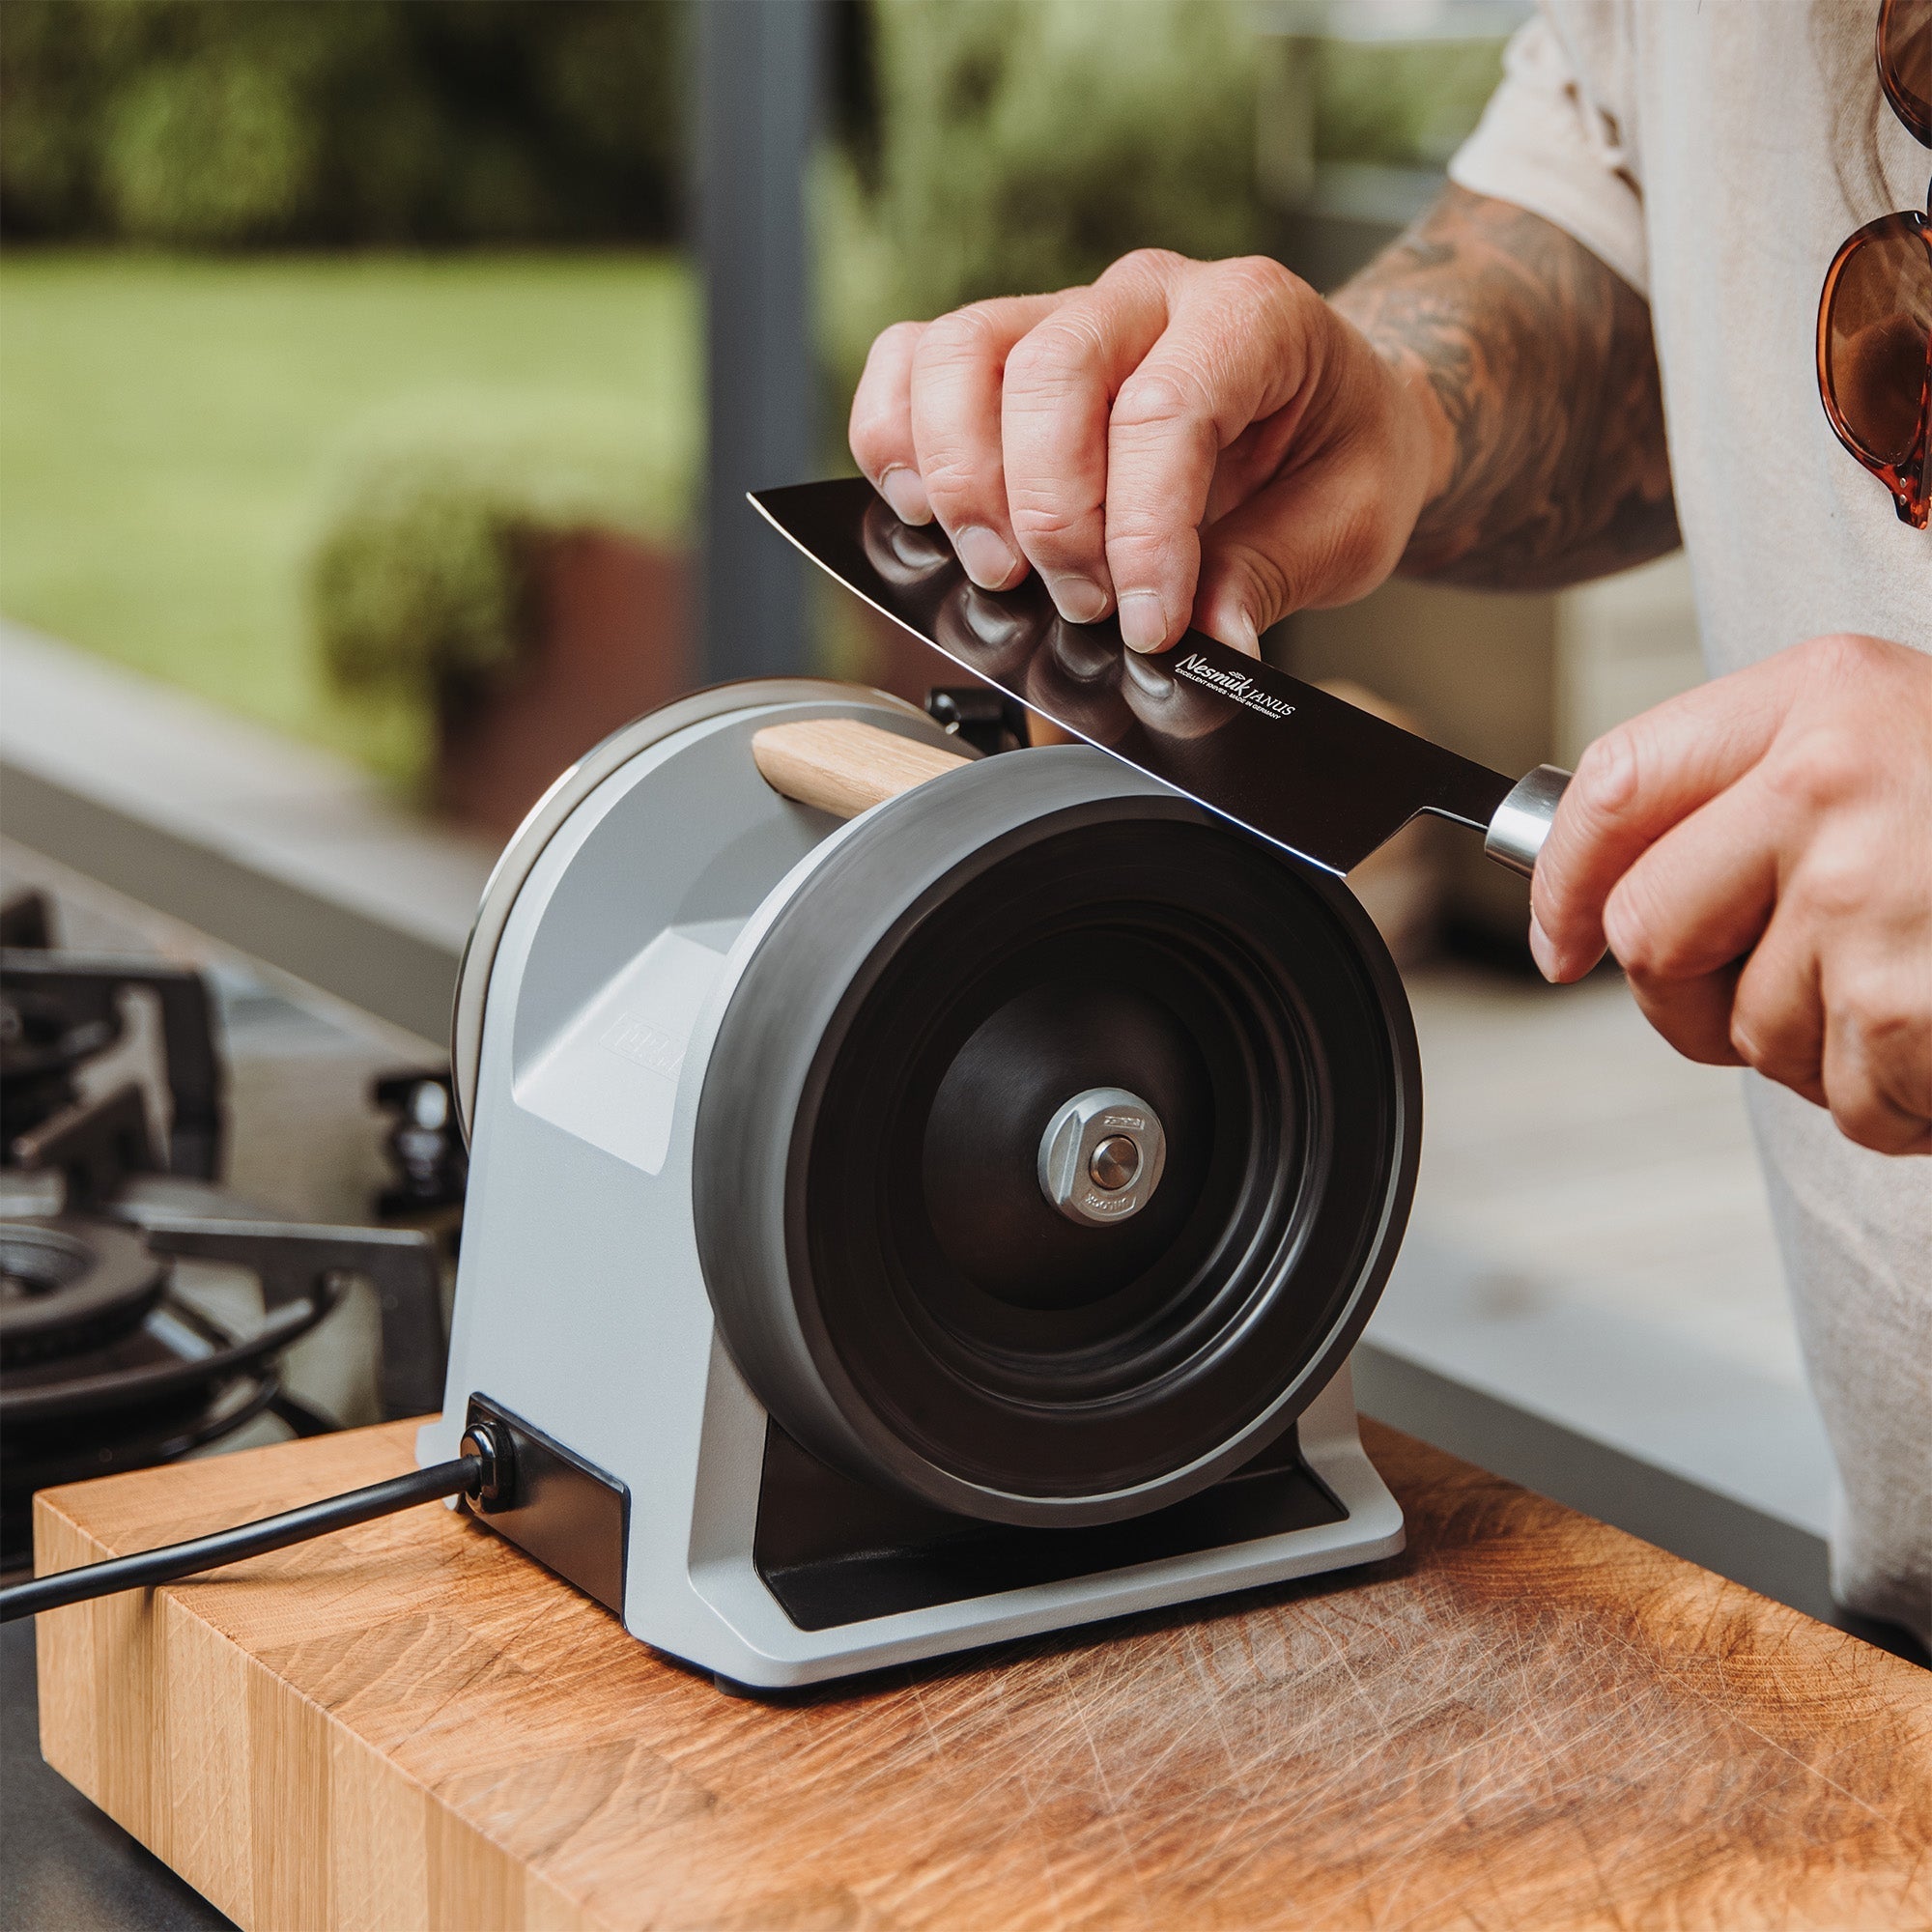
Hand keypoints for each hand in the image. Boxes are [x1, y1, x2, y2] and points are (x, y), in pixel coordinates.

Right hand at [847, 249, 1443, 655]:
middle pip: (1049, 371)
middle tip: (1082, 605)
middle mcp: (1147, 295)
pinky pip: (912, 359)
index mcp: (1252, 314)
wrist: (1334, 413)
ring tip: (1000, 570)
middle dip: (1052, 515)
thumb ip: (1271, 577)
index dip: (1143, 533)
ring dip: (963, 482)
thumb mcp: (1347, 528)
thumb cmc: (1339, 457)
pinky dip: (895, 438)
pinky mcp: (1003, 347)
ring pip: (961, 353)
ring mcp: (1063, 308)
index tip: (1148, 626)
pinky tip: (928, 513)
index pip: (1165, 408)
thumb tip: (1206, 642)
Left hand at [1532, 635, 1931, 1154]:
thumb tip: (1599, 907)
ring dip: (1823, 1051)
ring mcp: (1877, 898)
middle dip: (1682, 1000)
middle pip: (1646, 936)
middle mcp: (1831, 784)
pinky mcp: (1914, 1005)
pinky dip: (1900, 1099)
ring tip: (1924, 993)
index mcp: (1819, 698)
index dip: (1558, 883)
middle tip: (1755, 1007)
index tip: (1560, 945)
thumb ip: (1755, 796)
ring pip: (1752, 1034)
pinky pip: (1849, 1099)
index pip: (1614, 789)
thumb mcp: (1892, 745)